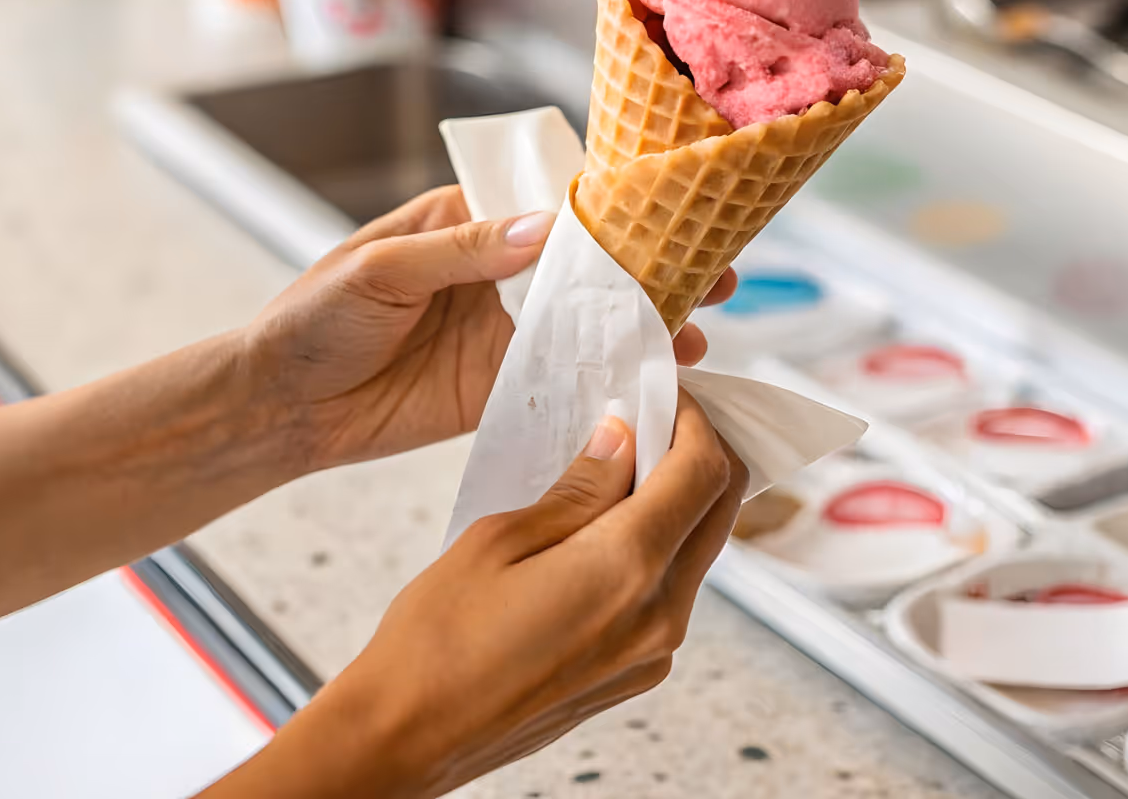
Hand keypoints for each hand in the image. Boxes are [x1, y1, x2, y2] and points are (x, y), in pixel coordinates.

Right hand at [206, 393, 747, 798]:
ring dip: (677, 500)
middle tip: (653, 418)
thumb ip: (577, 488)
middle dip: (698, 452)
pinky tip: (604, 527)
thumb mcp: (500, 538)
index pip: (703, 471)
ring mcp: (652, 653)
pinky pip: (670, 593)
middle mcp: (658, 617)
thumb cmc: (435, 641)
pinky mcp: (636, 674)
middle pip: (719, 510)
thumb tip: (622, 440)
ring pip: (698, 551)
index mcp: (627, 570)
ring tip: (619, 467)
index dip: (693, 419)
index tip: (663, 393)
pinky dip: (656, 547)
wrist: (407, 734)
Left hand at [241, 186, 735, 474]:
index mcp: (465, 221)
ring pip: (587, 322)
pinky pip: (563, 379)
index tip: (673, 210)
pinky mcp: (497, 388)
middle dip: (652, 267)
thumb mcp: (380, 271)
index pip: (551, 203)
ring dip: (642, 326)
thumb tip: (543, 228)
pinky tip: (653, 383)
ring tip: (699, 333)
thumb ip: (463, 252)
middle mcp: (494, 272)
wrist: (276, 408)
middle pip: (587, 264)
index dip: (614, 207)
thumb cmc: (311, 319)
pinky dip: (608, 380)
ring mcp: (501, 332)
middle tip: (717, 274)